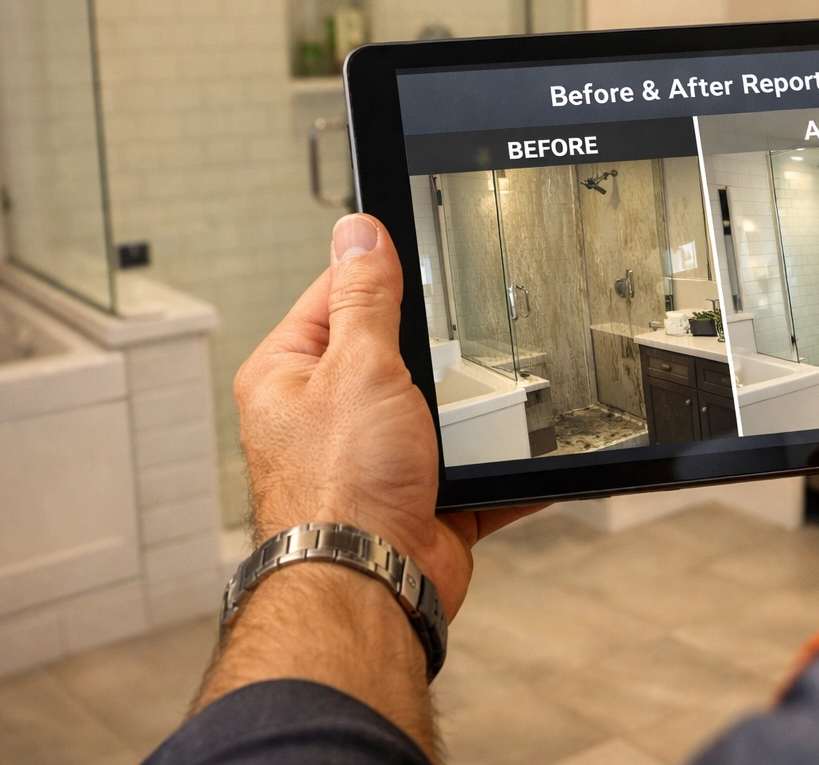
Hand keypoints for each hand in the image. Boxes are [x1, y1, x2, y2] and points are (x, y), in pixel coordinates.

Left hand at [233, 213, 539, 618]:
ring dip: (468, 413)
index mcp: (289, 376)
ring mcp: (372, 463)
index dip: (378, 276)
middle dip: (434, 351)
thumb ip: (365, 298)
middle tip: (460, 335)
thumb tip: (358, 233)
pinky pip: (473, 473)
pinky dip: (502, 467)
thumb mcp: (359, 365)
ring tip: (489, 398)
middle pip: (391, 355)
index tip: (417, 257)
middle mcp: (323, 419)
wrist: (373, 585)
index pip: (335, 298)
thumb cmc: (340, 488)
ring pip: (436, 414)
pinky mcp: (419, 504)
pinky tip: (528, 453)